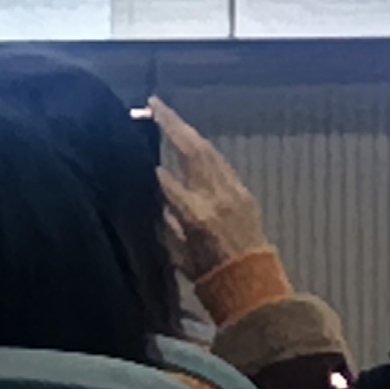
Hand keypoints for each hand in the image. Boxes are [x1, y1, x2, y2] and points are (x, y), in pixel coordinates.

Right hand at [151, 98, 272, 282]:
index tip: (137, 153)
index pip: (169, 182)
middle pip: (194, 151)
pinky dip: (204, 149)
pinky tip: (192, 141)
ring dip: (188, 131)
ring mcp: (234, 191)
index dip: (153, 169)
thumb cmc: (207, 275)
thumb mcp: (177, 254)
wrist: (252, 283)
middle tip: (153, 105)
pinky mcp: (244, 192)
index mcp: (197, 216)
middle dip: (173, 125)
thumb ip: (164, 221)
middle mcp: (217, 197)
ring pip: (209, 152)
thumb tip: (154, 190)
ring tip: (168, 115)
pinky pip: (221, 163)